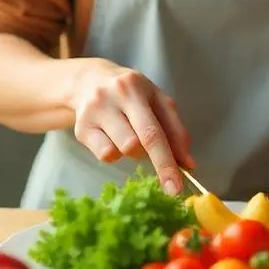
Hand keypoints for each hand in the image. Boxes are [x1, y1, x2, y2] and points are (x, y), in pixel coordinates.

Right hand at [68, 58, 193, 193]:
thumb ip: (175, 130)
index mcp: (135, 88)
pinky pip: (104, 155)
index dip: (166, 163)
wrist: (90, 80)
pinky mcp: (81, 129)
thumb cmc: (132, 94)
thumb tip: (187, 164)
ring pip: (120, 151)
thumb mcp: (157, 101)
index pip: (154, 131)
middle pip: (135, 145)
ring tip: (132, 135)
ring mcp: (93, 113)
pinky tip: (114, 138)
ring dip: (134, 152)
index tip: (176, 188)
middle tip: (165, 167)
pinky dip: (116, 153)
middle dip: (156, 163)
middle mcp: (112, 98)